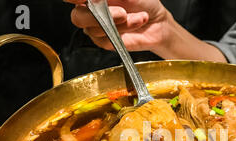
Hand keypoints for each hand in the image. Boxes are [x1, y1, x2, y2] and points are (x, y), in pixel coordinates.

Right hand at [63, 0, 226, 61]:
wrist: (158, 21)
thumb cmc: (144, 2)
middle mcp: (90, 10)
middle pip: (77, 17)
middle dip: (99, 15)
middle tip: (122, 12)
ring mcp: (96, 27)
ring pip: (93, 30)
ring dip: (119, 23)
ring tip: (135, 17)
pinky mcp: (105, 42)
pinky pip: (106, 40)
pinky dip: (124, 30)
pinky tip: (136, 22)